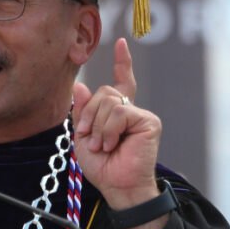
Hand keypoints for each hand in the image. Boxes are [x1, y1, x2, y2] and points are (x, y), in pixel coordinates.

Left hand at [71, 37, 164, 228]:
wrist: (117, 186)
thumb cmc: (102, 167)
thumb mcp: (83, 137)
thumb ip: (82, 112)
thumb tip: (81, 86)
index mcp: (117, 113)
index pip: (121, 82)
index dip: (122, 62)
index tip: (121, 42)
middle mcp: (131, 110)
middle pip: (104, 92)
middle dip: (89, 115)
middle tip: (88, 139)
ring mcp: (141, 115)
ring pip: (110, 101)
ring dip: (97, 126)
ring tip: (101, 146)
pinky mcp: (149, 121)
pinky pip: (120, 112)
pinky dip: (109, 129)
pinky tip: (111, 144)